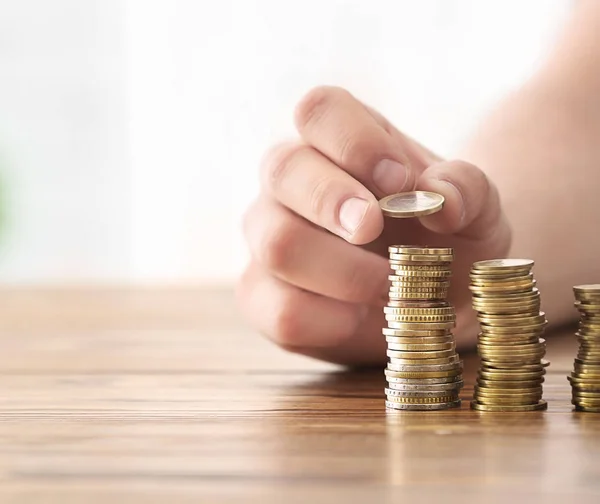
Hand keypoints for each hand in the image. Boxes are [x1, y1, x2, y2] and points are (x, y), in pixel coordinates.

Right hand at [237, 86, 510, 365]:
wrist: (431, 296)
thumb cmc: (443, 239)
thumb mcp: (475, 211)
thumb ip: (467, 190)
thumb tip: (441, 199)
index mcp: (336, 142)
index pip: (319, 110)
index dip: (353, 140)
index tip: (400, 180)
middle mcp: (291, 184)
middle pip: (283, 168)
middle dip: (332, 200)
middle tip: (374, 228)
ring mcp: (268, 238)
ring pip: (277, 244)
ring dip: (343, 271)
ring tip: (392, 287)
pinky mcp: (264, 297)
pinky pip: (280, 310)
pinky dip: (331, 321)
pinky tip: (363, 319)